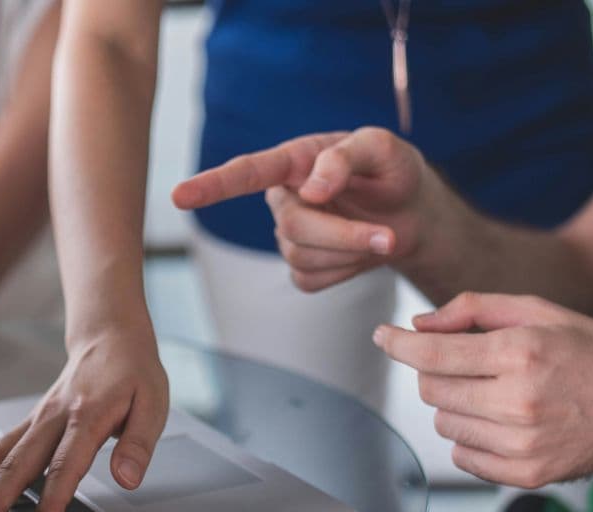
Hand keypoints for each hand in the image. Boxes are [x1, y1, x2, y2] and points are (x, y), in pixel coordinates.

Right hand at [0, 327, 168, 511]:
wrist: (110, 336)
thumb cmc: (134, 372)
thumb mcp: (153, 404)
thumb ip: (138, 444)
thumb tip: (127, 480)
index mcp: (88, 416)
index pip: (64, 466)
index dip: (52, 502)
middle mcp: (55, 417)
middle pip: (18, 464)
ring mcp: (39, 418)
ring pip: (0, 456)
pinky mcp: (32, 421)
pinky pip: (0, 448)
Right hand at [173, 128, 443, 290]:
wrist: (413, 214)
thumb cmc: (393, 172)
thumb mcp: (383, 149)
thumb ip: (346, 157)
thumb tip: (312, 189)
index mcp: (295, 161)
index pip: (246, 173)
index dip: (212, 186)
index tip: (179, 196)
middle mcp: (284, 197)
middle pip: (292, 227)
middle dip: (342, 235)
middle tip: (387, 236)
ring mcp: (290, 236)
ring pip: (301, 257)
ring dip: (350, 252)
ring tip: (382, 236)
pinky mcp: (303, 268)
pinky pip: (311, 280)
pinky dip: (345, 272)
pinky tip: (360, 254)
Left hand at [374, 292, 592, 486]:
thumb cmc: (592, 355)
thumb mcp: (539, 312)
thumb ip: (473, 309)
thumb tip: (419, 325)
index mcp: (520, 354)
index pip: (432, 354)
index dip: (398, 344)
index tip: (382, 336)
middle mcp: (518, 401)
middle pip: (431, 389)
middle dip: (436, 371)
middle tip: (467, 364)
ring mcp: (521, 444)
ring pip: (443, 423)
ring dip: (454, 405)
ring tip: (493, 393)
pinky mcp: (525, 475)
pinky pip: (462, 456)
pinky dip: (469, 438)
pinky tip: (500, 422)